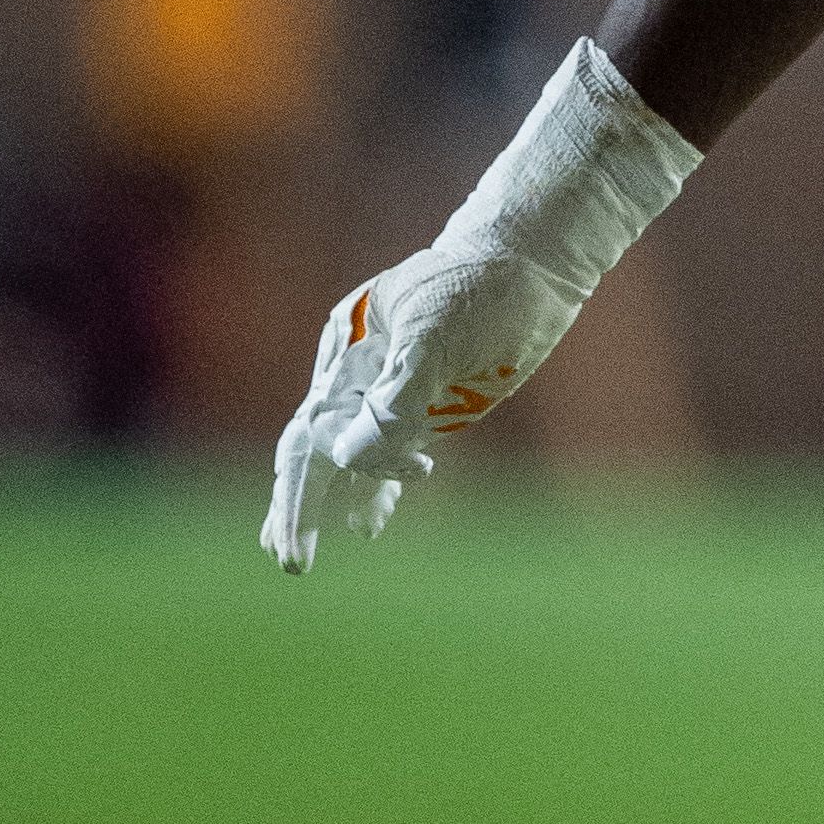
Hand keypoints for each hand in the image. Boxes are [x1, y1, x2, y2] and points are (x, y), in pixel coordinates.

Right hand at [264, 238, 584, 572]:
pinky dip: (375, 486)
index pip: (315, 428)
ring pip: (345, 454)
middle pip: (314, 446)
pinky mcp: (426, 400)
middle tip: (290, 560)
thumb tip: (350, 457)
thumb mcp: (438, 337)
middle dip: (297, 503)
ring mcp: (392, 388)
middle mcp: (360, 372)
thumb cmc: (484, 287)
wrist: (533, 263)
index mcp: (348, 351)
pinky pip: (387, 450)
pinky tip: (368, 524)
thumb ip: (395, 398)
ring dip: (326, 500)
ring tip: (299, 553)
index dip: (309, 483)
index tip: (334, 520)